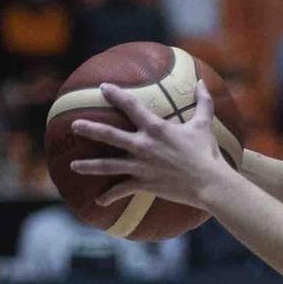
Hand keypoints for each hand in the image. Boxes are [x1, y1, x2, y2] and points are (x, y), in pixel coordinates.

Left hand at [68, 80, 232, 213]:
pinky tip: (100, 201)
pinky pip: (122, 190)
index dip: (116, 95)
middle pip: (109, 135)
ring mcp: (140, 166)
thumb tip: (202, 82)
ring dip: (88, 165)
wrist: (209, 182)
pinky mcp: (143, 183)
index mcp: (156, 128)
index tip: (102, 87)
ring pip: (107, 165)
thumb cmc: (207, 152)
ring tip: (73, 165)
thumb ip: (203, 101)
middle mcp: (143, 145)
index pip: (131, 106)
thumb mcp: (204, 124)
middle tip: (74, 125)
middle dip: (89, 129)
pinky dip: (110, 196)